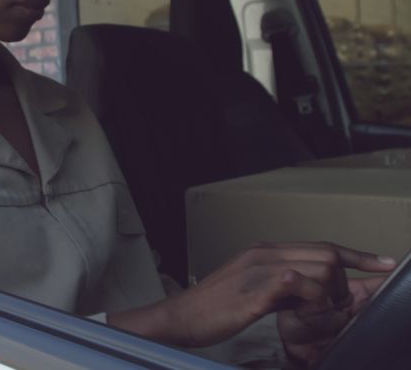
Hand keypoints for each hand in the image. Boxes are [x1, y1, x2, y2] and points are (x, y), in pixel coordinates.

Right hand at [107, 242, 394, 350]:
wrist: (180, 318)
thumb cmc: (213, 310)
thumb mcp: (254, 294)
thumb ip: (284, 289)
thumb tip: (316, 294)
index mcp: (264, 251)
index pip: (321, 245)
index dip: (357, 255)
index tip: (384, 264)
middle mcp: (264, 252)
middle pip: (327, 254)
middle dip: (344, 283)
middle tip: (334, 308)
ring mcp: (260, 267)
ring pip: (321, 267)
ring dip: (328, 296)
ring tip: (312, 315)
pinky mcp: (256, 286)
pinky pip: (301, 284)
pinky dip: (311, 302)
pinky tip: (297, 316)